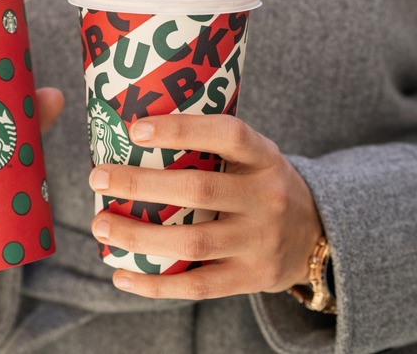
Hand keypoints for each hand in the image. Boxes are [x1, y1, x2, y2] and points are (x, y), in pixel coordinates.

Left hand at [88, 114, 321, 299]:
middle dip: (140, 184)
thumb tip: (132, 134)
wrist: (318, 236)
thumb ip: (212, 148)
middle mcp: (266, 198)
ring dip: (138, 236)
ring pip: (192, 243)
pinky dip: (154, 284)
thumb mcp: (254, 157)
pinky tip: (121, 275)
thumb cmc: (261, 186)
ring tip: (101, 227)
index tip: (136, 129)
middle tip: (98, 177)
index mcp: (264, 158)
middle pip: (198, 190)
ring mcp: (260, 241)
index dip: (182, 130)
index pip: (228, 135)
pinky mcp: (251, 277)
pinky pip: (197, 286)